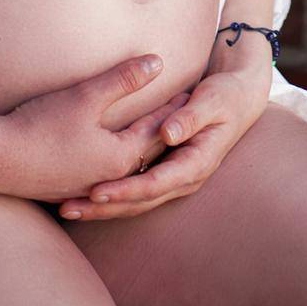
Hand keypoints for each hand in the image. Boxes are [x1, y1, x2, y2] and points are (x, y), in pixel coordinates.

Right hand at [0, 54, 193, 202]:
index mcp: (120, 157)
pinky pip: (106, 173)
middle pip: (147, 151)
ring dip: (142, 146)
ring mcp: (89, 185)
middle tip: (183, 109)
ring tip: (152, 129)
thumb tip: (158, 63)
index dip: (175, 107)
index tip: (192, 90)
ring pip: (127, 165)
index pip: (158, 129)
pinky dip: (119, 160)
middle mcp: (110, 177)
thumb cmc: (41, 126)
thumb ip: (123, 79)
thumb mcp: (86, 96)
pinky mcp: (70, 186)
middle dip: (166, 129)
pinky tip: (112, 151)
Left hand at [56, 51, 271, 220]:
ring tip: (67, 208)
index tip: (97, 191)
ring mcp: (174, 178)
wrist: (238, 100)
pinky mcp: (164, 171)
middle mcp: (183, 179)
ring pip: (135, 201)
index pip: (154, 184)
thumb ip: (191, 117)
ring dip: (102, 207)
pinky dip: (111, 194)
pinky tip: (85, 195)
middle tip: (69, 208)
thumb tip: (169, 133)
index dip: (125, 190)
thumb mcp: (212, 101)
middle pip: (139, 201)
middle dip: (104, 207)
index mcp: (195, 164)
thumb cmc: (225, 97)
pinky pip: (135, 188)